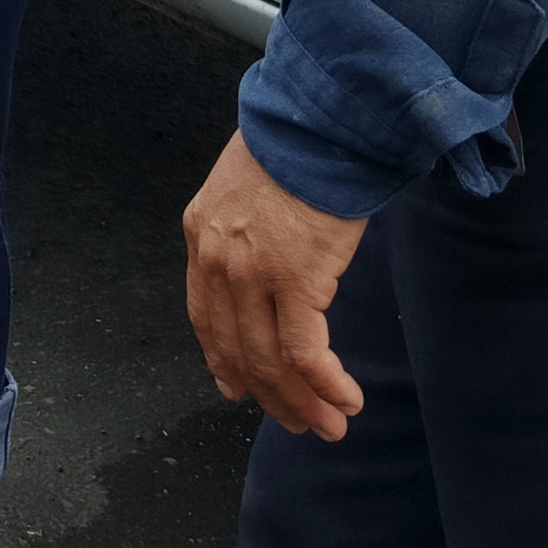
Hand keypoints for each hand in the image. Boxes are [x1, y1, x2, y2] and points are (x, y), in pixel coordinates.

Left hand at [181, 131, 367, 441]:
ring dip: (302, 402)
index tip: (239, 390)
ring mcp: (253, 274)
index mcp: (201, 235)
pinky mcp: (296, 282)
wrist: (318, 121)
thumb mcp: (248, 185)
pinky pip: (305, 353)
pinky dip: (326, 384)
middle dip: (271, 395)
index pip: (206, 318)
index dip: (224, 360)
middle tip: (298, 423)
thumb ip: (246, 227)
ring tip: (329, 426)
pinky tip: (346, 399)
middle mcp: (218, 261)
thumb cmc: (296, 144)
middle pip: (238, 349)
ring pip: (270, 361)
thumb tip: (266, 258)